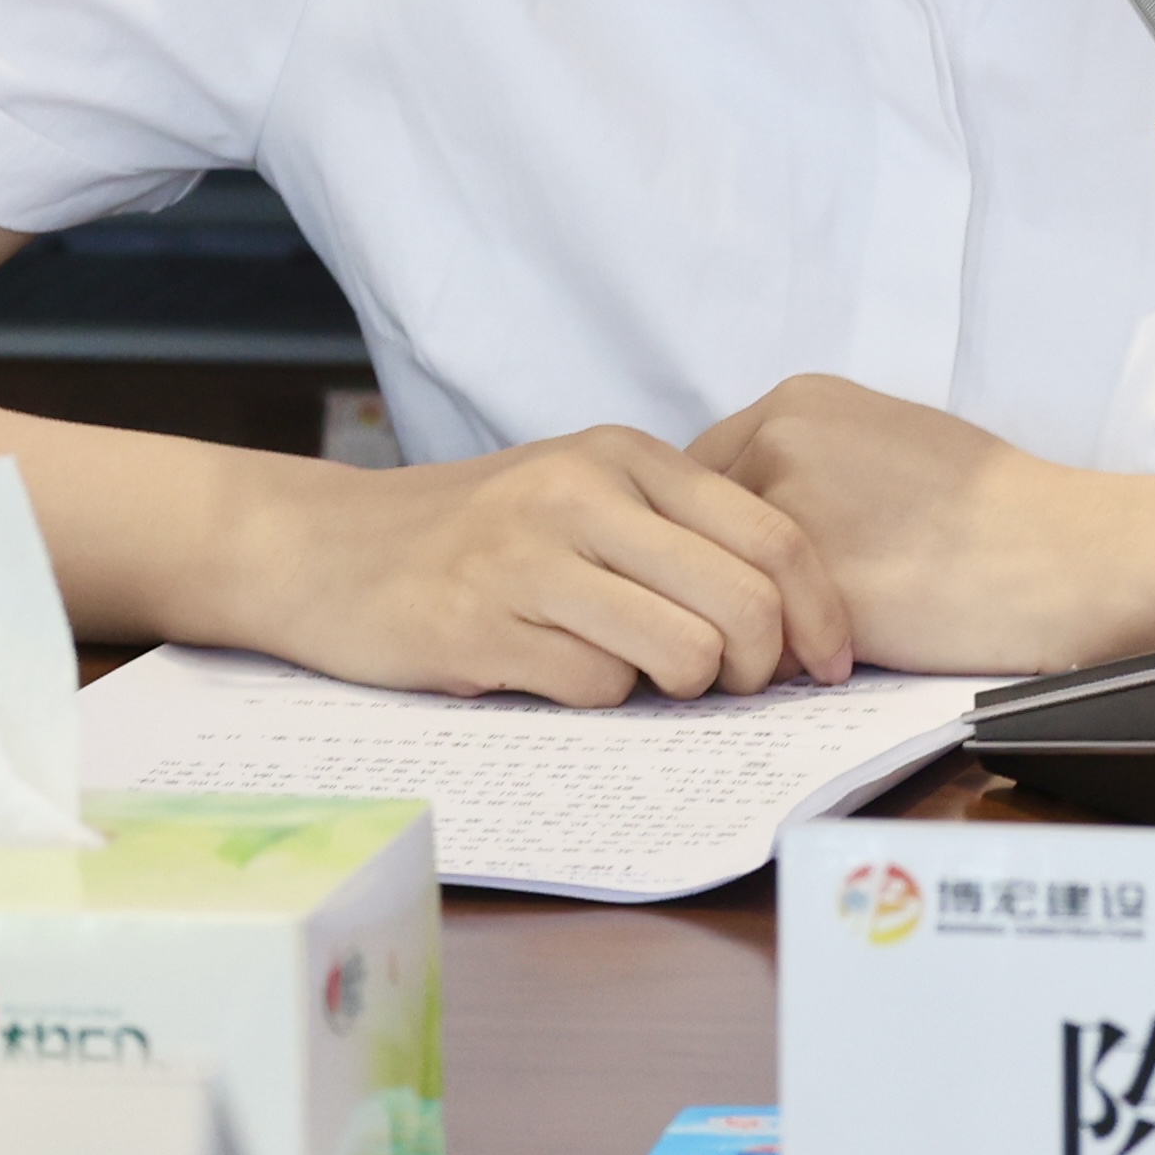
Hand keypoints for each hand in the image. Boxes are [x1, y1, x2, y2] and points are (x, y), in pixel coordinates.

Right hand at [219, 427, 853, 706]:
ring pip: (682, 654)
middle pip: (745, 604)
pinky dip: (597, 699)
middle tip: (734, 688)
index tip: (829, 665)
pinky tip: (553, 672)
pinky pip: (597, 689)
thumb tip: (789, 615)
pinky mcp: (483, 625)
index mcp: (627, 455)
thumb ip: (674, 533)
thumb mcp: (580, 494)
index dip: (822, 613)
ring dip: (679, 689)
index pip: (776, 536)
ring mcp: (531, 557)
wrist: (325, 548)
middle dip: (759, 668)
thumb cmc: (475, 533)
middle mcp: (585, 493)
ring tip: (636, 674)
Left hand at [689, 377, 1133, 676]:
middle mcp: (779, 443)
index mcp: (796, 402)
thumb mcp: (886, 439)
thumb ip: (806, 461)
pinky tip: (826, 669)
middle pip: (692, 530)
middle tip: (752, 621)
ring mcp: (792, 511)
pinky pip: (757, 640)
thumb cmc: (994, 507)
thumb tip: (748, 513)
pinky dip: (776, 665)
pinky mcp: (815, 586)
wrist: (1062, 552)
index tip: (740, 575)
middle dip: (714, 582)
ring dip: (742, 627)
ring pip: (716, 587)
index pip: (699, 476)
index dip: (714, 539)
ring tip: (796, 648)